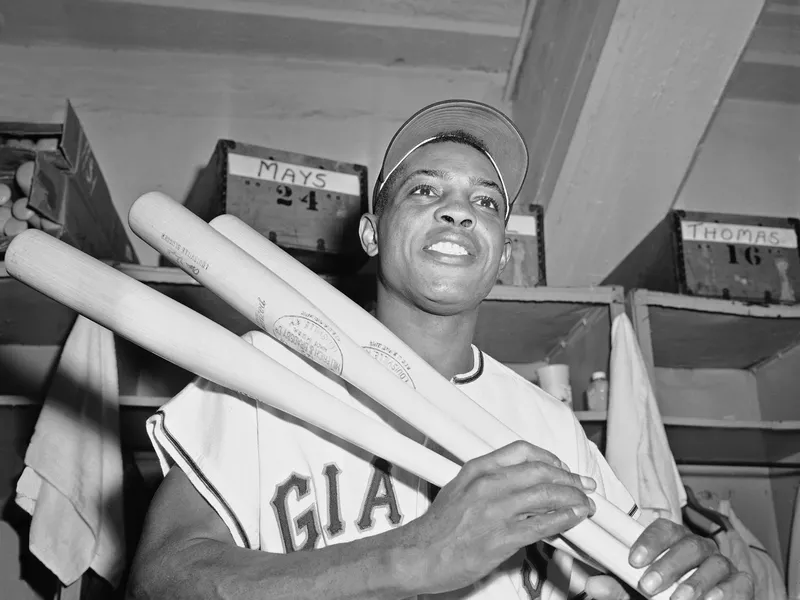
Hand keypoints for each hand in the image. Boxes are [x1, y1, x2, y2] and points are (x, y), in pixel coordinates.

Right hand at [401, 440, 596, 593]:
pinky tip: (573, 519)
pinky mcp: (501, 537)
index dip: (549, 457)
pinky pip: (542, 524)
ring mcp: (495, 510)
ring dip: (572, 498)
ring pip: (546, 495)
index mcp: (477, 469)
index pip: (522, 451)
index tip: (562, 467)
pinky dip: (564, 519)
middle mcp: (488, 484)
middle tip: (583, 485)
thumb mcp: (459, 489)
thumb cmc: (437, 528)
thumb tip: (516, 483)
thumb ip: (488, 482)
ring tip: (584, 504)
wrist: (418, 555)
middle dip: (569, 478)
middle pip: (541, 470)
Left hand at [582, 518, 753, 599]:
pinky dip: (726, 592)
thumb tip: (594, 586)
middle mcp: (698, 549)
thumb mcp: (635, 594)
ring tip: (679, 599)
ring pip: (714, 563)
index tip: (633, 560)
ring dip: (695, 581)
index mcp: (672, 543)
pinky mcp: (740, 584)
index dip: (649, 541)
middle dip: (668, 565)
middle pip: (688, 545)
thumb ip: (617, 589)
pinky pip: (738, 582)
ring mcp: (721, 565)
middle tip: (648, 585)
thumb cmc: (661, 596)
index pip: (663, 529)